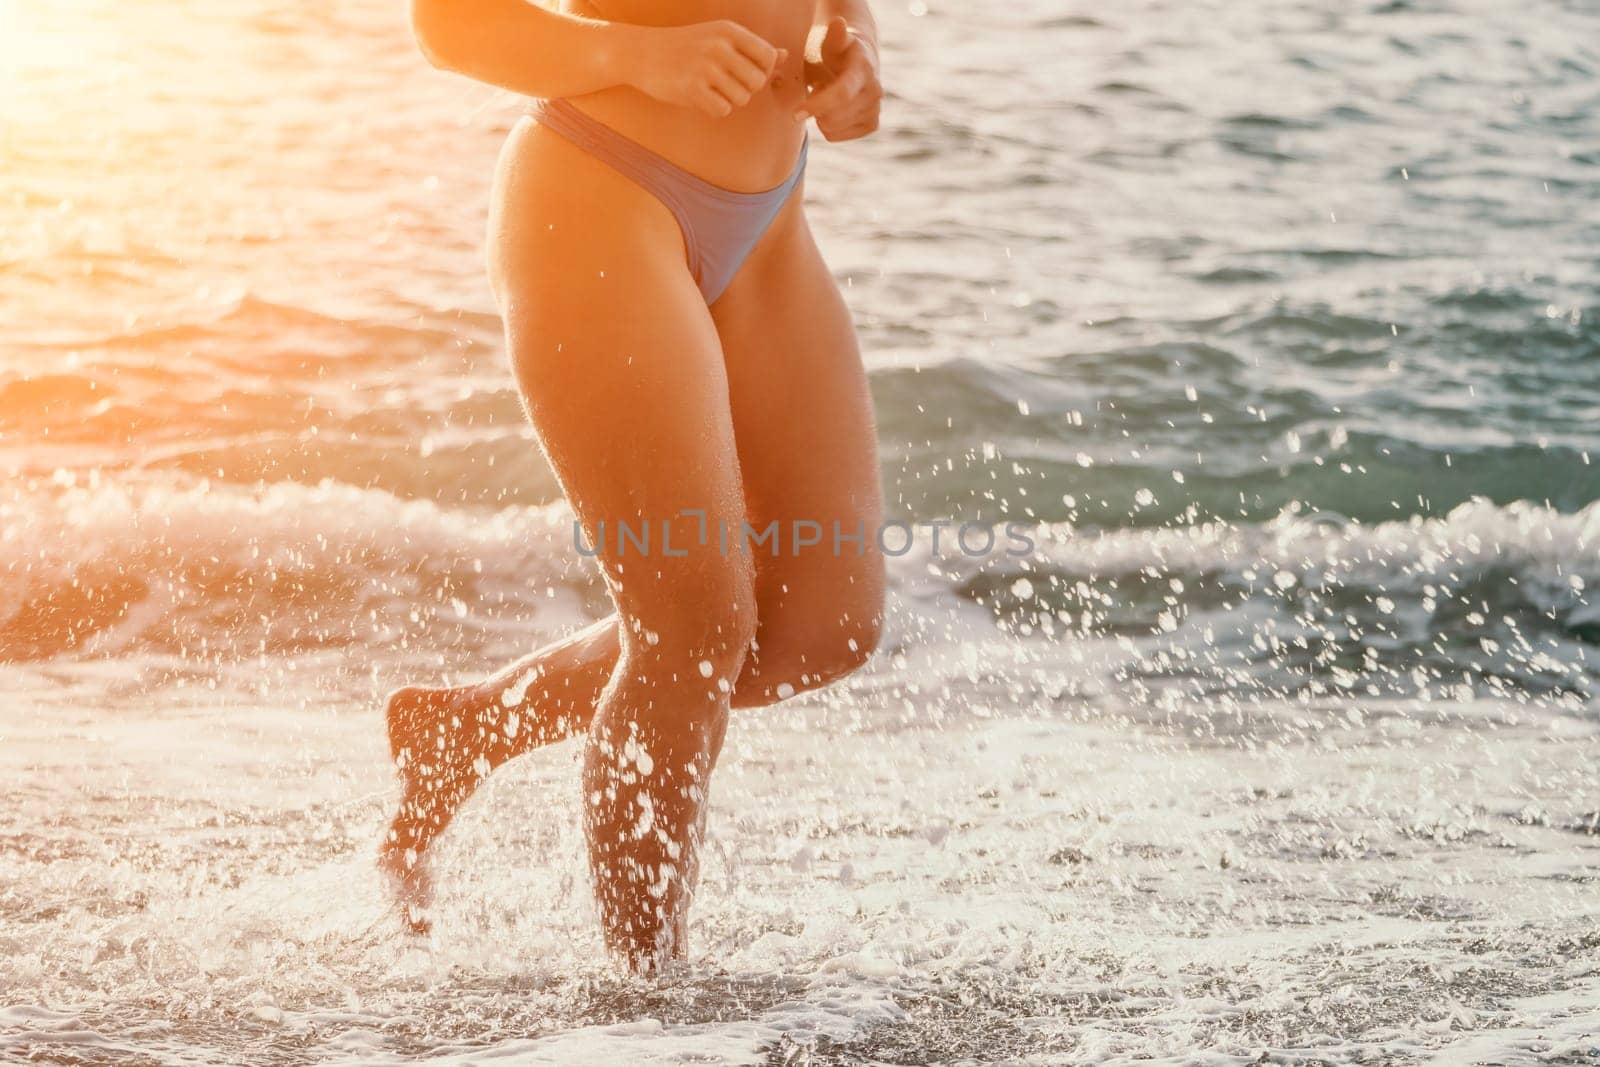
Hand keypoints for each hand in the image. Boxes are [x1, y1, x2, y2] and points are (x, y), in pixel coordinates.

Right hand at [628, 21, 785, 117]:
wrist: (642, 53)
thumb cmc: (686, 47)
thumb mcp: (719, 38)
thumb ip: (751, 48)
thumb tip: (784, 56)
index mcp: (729, 31)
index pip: (767, 56)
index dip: (763, 71)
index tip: (745, 73)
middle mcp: (719, 46)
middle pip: (758, 82)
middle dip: (747, 89)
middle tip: (727, 85)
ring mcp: (705, 67)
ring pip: (742, 99)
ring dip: (730, 100)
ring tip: (712, 90)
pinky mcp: (692, 89)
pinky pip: (722, 110)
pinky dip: (715, 109)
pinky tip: (701, 98)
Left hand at [798, 16, 881, 140]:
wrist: (858, 61)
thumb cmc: (836, 51)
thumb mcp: (832, 41)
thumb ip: (834, 36)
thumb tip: (838, 23)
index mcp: (864, 69)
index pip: (841, 94)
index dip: (817, 105)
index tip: (795, 114)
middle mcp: (875, 92)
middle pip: (833, 117)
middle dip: (815, 108)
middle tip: (816, 88)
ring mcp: (875, 110)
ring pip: (831, 129)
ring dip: (820, 116)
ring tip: (826, 96)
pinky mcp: (872, 125)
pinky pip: (835, 137)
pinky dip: (827, 126)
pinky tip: (832, 109)